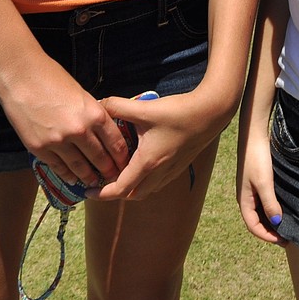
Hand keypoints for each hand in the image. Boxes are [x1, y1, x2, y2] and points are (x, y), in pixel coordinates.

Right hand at [0, 51, 132, 189]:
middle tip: (113, 178)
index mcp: (95, 114)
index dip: (121, 157)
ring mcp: (59, 142)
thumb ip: (91, 113)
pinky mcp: (40, 148)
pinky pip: (59, 167)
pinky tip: (72, 179)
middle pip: (100, 158)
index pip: (116, 142)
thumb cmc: (51, 78)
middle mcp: (80, 131)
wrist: (20, 77)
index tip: (124, 164)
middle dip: (108, 170)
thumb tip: (100, 130)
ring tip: (94, 182)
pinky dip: (68, 175)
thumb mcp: (81, 93)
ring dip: (89, 177)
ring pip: (80, 167)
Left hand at [91, 87, 227, 199]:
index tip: (88, 191)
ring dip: (131, 187)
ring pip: (146, 190)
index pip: (120, 189)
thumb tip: (99, 104)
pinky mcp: (179, 166)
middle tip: (102, 181)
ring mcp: (171, 171)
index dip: (101, 194)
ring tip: (119, 172)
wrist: (210, 113)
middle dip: (115, 193)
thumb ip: (118, 106)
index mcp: (147, 163)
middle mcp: (159, 172)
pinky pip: (157, 182)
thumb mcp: (144, 108)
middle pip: (132, 195)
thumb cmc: (178, 112)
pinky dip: (145, 180)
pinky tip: (141, 162)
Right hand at [236, 128, 282, 244]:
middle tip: (287, 237)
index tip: (282, 241)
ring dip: (271, 221)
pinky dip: (272, 209)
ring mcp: (250, 190)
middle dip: (270, 231)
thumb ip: (270, 203)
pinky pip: (263, 202)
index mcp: (244, 200)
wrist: (254, 135)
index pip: (253, 226)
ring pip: (260, 212)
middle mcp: (246, 197)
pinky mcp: (257, 182)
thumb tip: (276, 222)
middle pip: (256, 221)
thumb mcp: (264, 182)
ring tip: (286, 226)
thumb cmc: (256, 158)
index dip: (267, 236)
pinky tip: (283, 209)